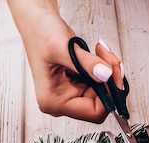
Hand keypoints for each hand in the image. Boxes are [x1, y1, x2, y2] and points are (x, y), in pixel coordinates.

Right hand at [7, 0, 123, 122]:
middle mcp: (62, 102)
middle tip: (108, 56)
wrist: (37, 23)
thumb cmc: (40, 34)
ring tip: (101, 50)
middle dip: (110, 79)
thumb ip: (85, 64)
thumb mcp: (62, 47)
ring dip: (109, 70)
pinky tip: (98, 53)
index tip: (111, 73)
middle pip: (101, 102)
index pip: (93, 113)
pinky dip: (105, 67)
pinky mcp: (77, 85)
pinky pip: (100, 82)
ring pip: (103, 91)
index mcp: (54, 102)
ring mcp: (70, 94)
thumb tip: (106, 75)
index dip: (108, 94)